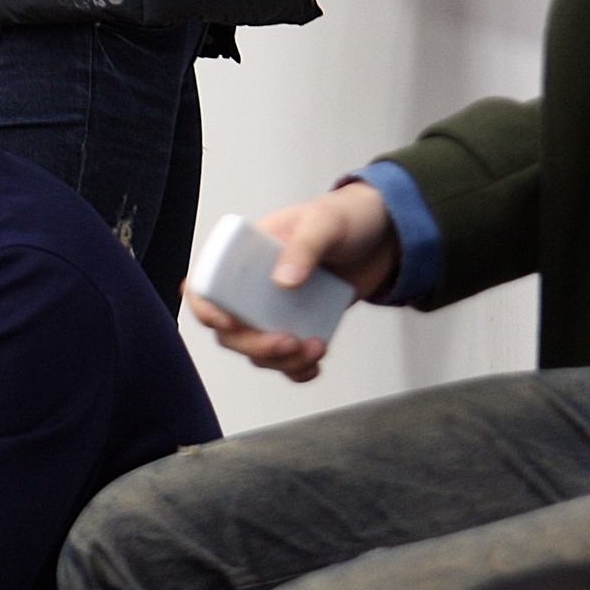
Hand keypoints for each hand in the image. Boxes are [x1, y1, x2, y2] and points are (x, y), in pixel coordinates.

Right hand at [183, 182, 397, 382]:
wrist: (385, 238)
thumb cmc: (346, 218)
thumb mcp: (325, 222)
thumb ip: (305, 247)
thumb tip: (283, 281)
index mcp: (245, 255)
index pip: (206, 284)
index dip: (205, 307)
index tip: (226, 322)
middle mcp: (253, 287)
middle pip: (230, 330)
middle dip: (255, 345)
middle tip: (289, 343)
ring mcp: (274, 310)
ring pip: (256, 351)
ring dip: (282, 361)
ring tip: (317, 349)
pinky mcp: (298, 326)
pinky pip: (285, 360)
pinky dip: (296, 371)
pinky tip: (313, 367)